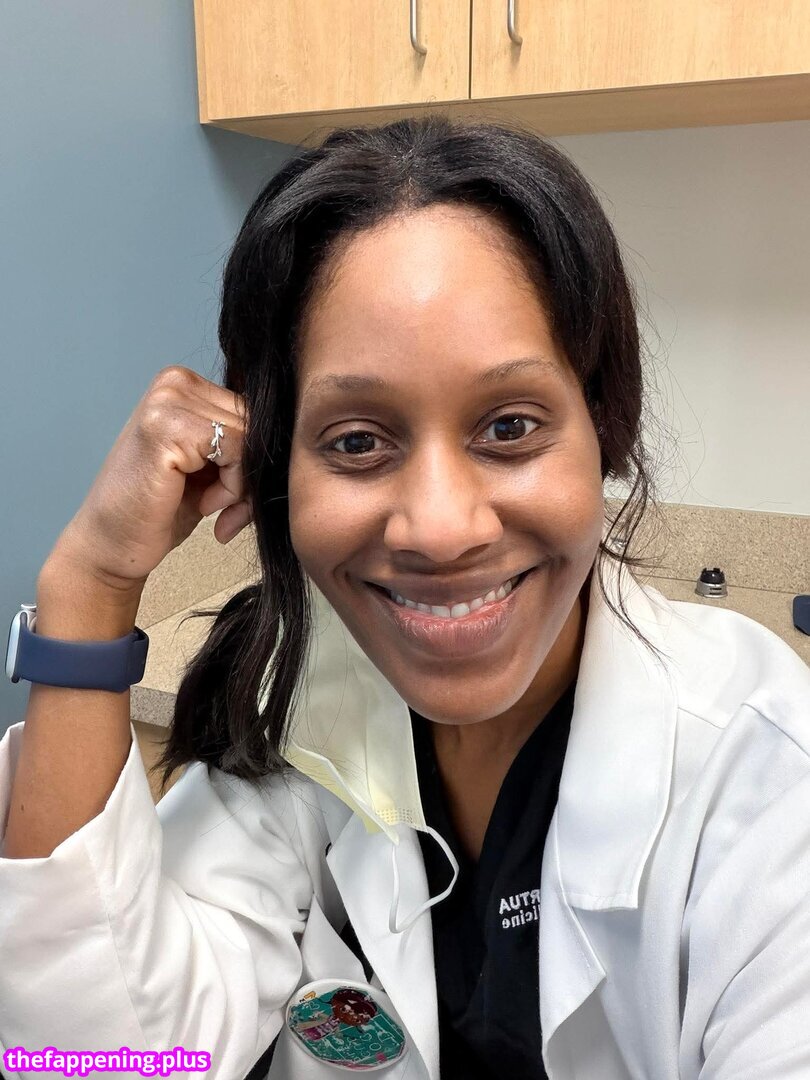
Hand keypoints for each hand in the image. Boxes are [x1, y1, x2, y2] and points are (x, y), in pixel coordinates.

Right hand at [48, 365, 250, 595]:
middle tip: (225, 507)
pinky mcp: (166, 427)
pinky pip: (238, 451)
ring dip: (242, 484)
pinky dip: (232, 488)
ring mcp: (167, 401)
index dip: (256, 457)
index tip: (237, 495)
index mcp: (185, 383)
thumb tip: (298, 434)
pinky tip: (204, 505)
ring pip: (252, 437)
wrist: (114, 546)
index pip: (256, 409)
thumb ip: (244, 443)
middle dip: (252, 474)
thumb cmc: (161, 509)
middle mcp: (175, 381)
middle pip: (257, 422)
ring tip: (211, 505)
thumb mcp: (212, 466)